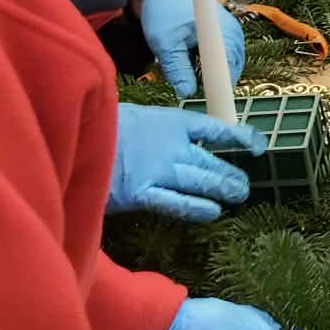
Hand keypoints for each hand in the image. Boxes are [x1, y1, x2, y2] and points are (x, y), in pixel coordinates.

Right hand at [109, 103, 264, 222]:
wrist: (72, 135)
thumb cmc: (101, 124)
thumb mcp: (135, 116)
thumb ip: (158, 130)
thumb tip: (177, 143)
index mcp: (170, 121)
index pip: (214, 129)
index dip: (239, 137)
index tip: (257, 144)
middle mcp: (171, 146)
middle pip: (211, 161)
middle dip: (230, 174)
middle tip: (244, 185)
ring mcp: (158, 170)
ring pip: (200, 182)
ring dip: (221, 190)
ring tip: (237, 196)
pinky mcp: (141, 194)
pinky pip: (177, 203)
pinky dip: (197, 208)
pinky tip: (212, 213)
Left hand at [136, 0, 246, 98]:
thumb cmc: (164, 7)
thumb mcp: (165, 42)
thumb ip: (177, 69)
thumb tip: (187, 94)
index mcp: (224, 37)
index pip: (228, 76)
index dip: (219, 94)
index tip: (208, 108)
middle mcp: (234, 36)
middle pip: (229, 73)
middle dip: (211, 84)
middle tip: (187, 86)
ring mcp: (232, 35)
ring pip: (225, 67)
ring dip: (208, 73)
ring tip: (184, 65)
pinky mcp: (225, 35)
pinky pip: (221, 59)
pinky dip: (207, 64)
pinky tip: (188, 56)